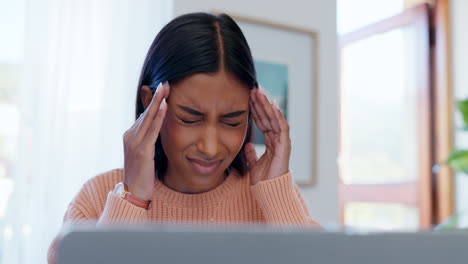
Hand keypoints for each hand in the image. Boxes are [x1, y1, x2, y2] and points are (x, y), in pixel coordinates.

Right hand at [122, 82, 169, 199]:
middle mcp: (130, 137)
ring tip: (165, 89)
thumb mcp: (144, 154)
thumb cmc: (142, 175)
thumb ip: (148, 140)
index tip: (162, 89)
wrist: (134, 193)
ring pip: (148, 118)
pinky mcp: (142, 151)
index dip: (154, 102)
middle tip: (164, 82)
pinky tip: (165, 106)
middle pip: (146, 113)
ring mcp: (134, 144)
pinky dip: (158, 117)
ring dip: (158, 102)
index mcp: (130, 136)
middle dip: (156, 97)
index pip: (144, 115)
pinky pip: (152, 131)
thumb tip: (158, 128)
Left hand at [245, 87, 290, 185]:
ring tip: (260, 93)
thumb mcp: (253, 164)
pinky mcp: (284, 146)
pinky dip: (278, 117)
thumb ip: (252, 154)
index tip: (247, 98)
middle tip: (253, 89)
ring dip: (267, 106)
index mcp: (270, 143)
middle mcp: (277, 140)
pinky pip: (282, 128)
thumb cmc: (263, 181)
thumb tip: (248, 145)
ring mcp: (282, 142)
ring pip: (274, 119)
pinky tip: (272, 106)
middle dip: (261, 103)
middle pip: (268, 117)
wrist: (269, 192)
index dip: (256, 109)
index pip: (263, 122)